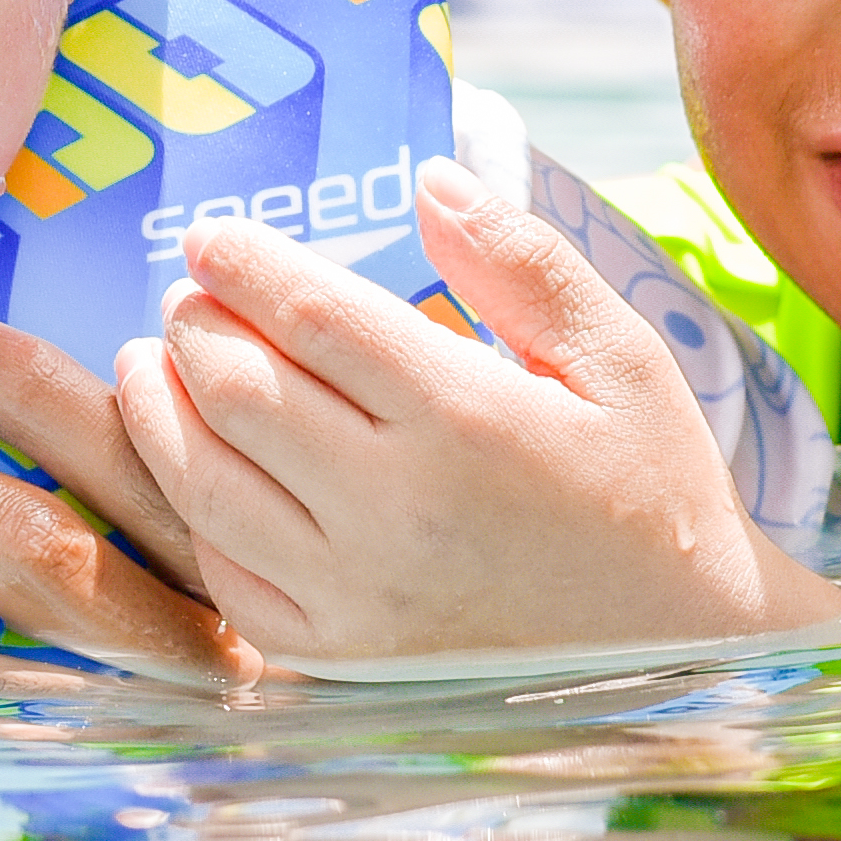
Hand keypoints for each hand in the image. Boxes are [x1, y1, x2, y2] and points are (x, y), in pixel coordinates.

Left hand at [115, 157, 838, 665]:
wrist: (682, 651)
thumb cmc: (651, 487)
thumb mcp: (621, 357)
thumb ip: (522, 262)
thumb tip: (429, 181)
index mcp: (468, 421)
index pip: (313, 318)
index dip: (244, 264)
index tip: (209, 235)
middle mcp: (398, 513)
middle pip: (238, 393)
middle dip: (192, 327)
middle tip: (187, 296)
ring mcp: (359, 598)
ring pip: (206, 486)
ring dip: (161, 412)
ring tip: (158, 364)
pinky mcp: (340, 660)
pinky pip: (225, 577)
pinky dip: (190, 511)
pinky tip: (196, 466)